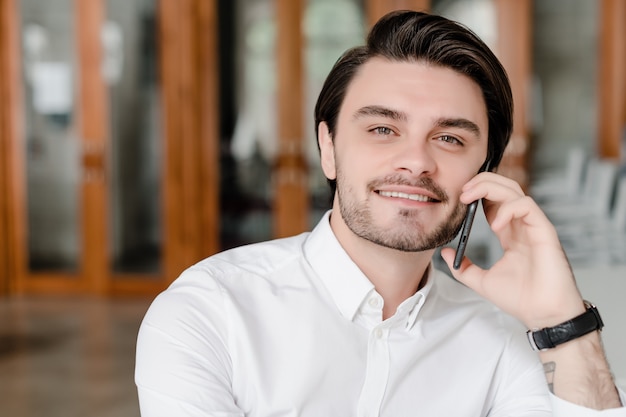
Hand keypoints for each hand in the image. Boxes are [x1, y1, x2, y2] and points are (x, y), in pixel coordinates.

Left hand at [440, 172, 584, 328]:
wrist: (543, 316)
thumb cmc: (521, 299)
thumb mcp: (482, 282)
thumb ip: (463, 267)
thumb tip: (444, 252)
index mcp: (510, 234)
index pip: (495, 202)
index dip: (477, 194)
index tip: (458, 198)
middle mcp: (522, 226)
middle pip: (506, 189)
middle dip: (483, 182)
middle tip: (463, 190)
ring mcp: (534, 227)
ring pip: (516, 191)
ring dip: (491, 188)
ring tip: (470, 197)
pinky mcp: (545, 231)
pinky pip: (527, 206)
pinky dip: (508, 209)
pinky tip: (495, 225)